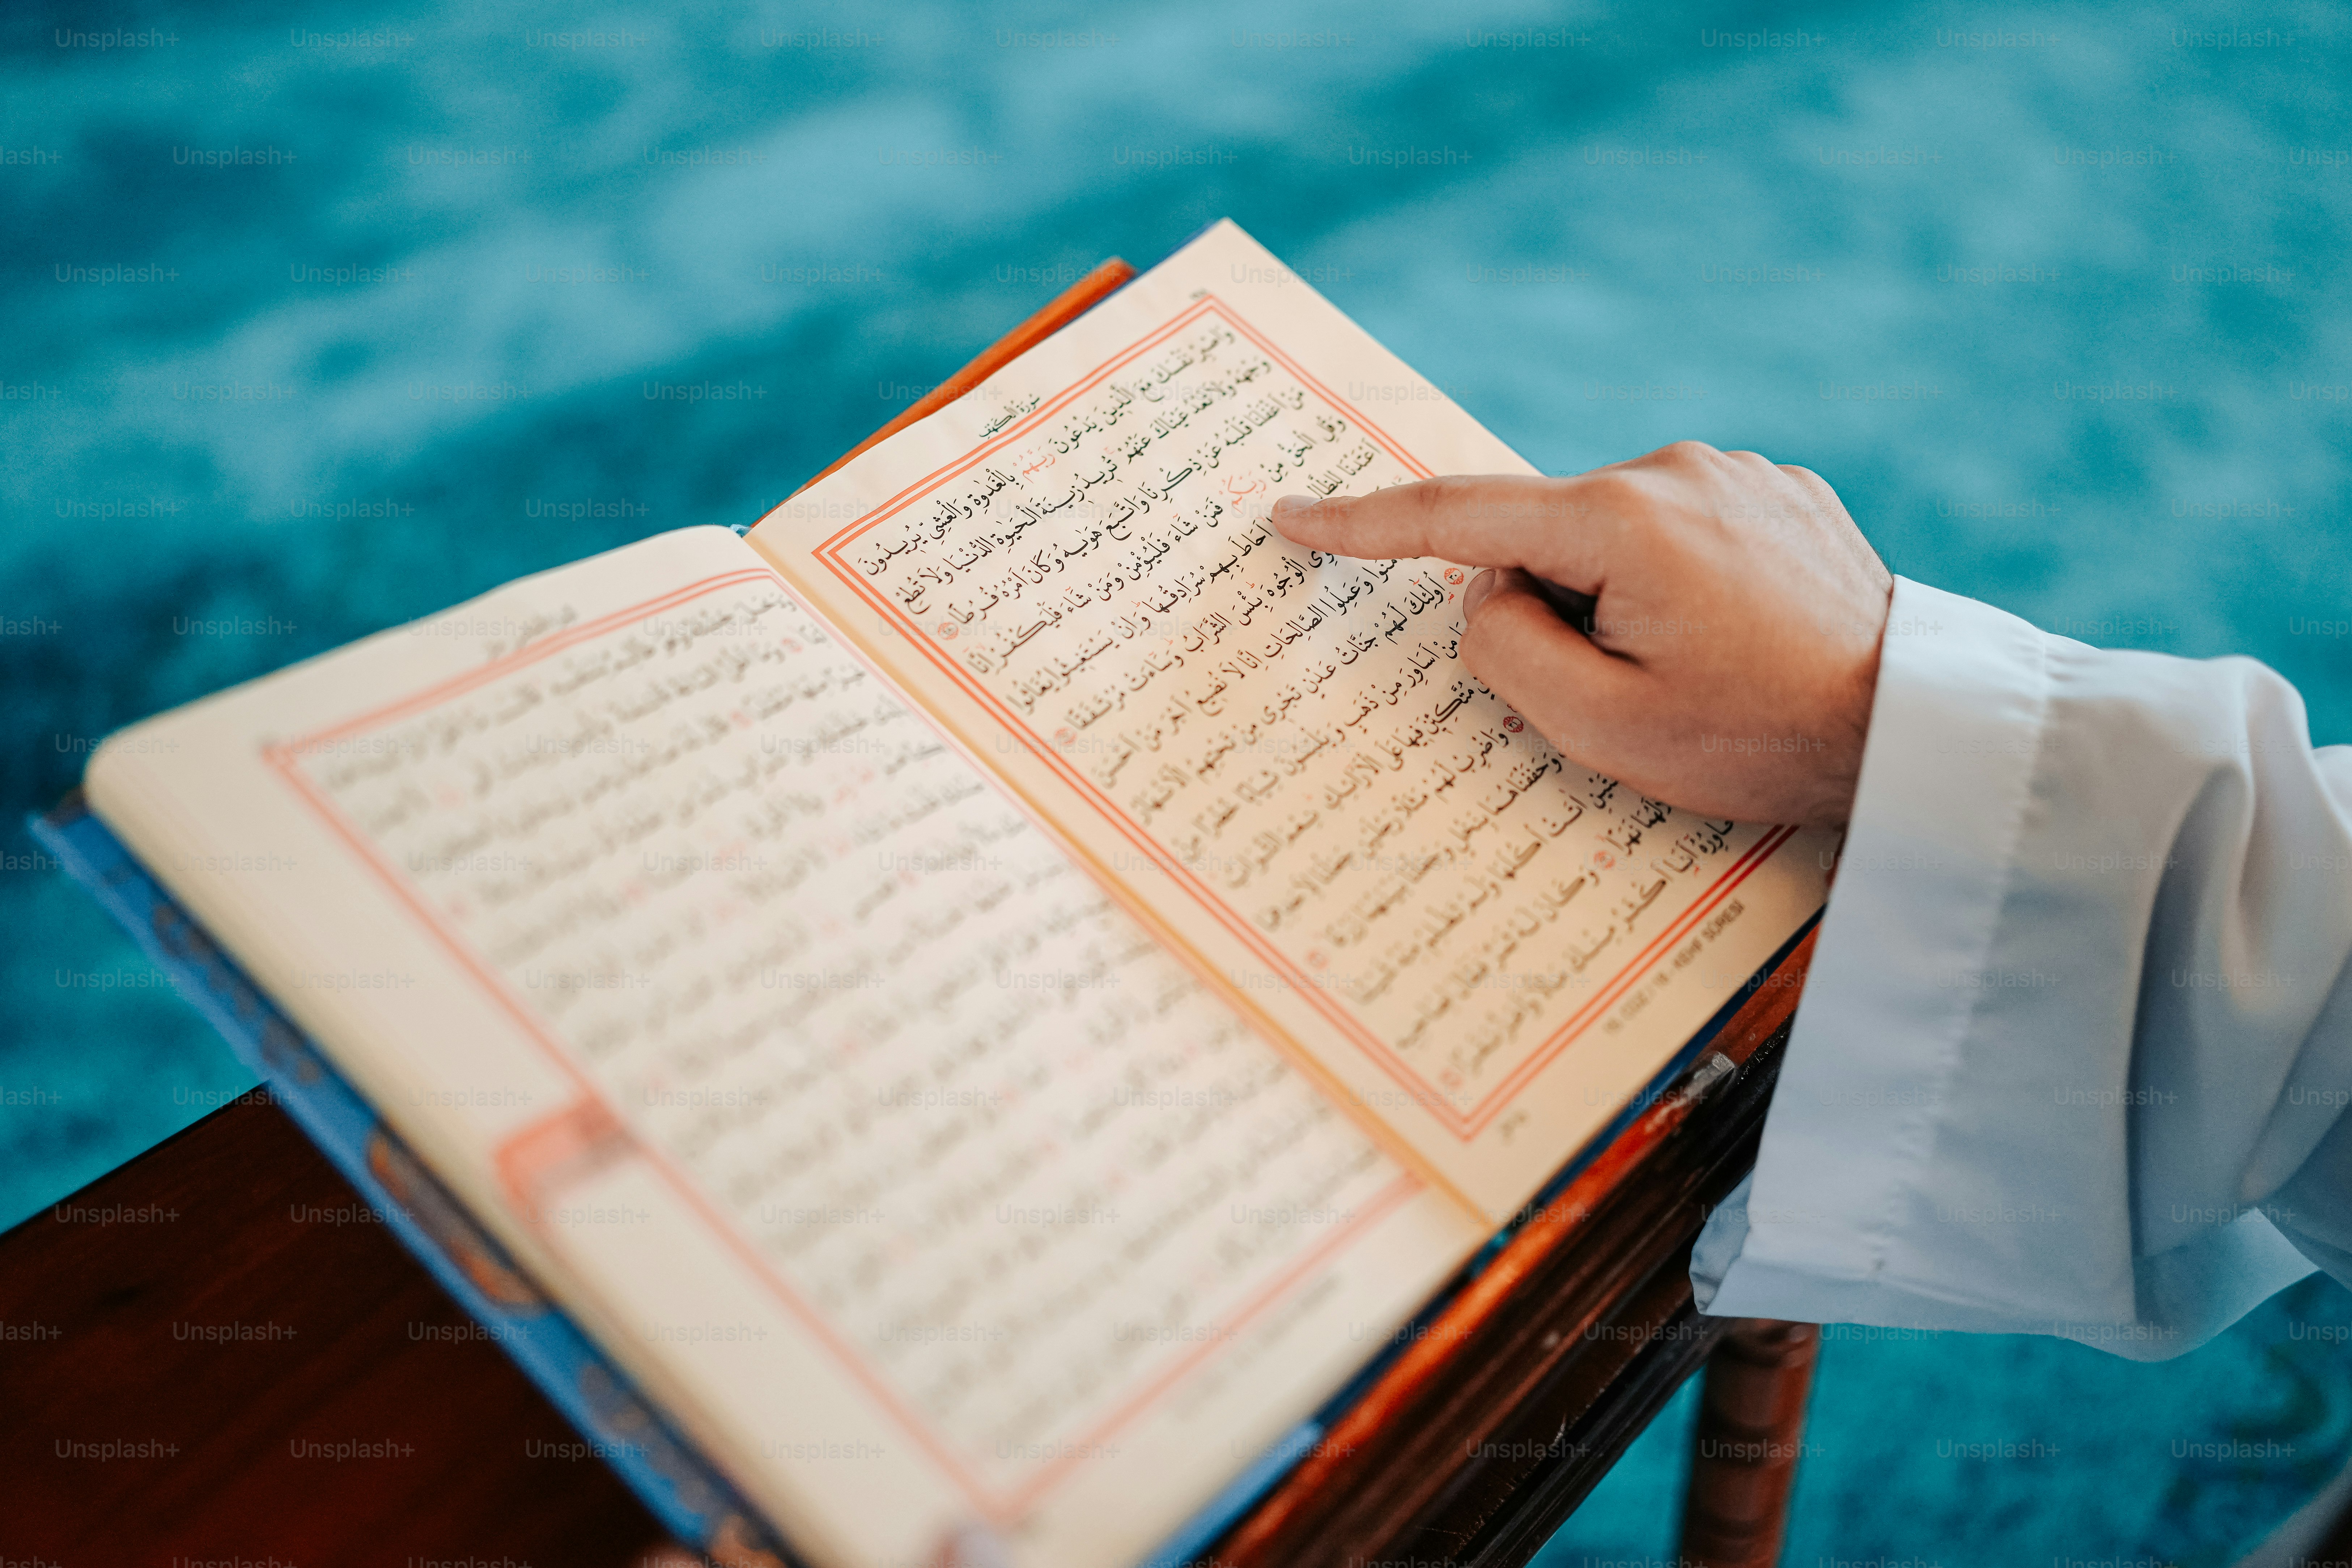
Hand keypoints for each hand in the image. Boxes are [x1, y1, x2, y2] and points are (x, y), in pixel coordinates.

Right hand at [1269, 442, 1892, 825]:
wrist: (1910, 725)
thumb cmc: (1758, 739)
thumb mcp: (1603, 726)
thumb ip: (1506, 650)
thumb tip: (1487, 592)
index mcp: (1619, 521)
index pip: (1456, 517)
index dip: (1363, 524)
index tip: (1293, 515)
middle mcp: (1672, 469)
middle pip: (1546, 539)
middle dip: (1556, 612)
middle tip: (1635, 691)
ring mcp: (1732, 472)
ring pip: (1613, 538)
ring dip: (1621, 600)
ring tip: (1705, 670)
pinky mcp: (1776, 491)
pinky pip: (1679, 534)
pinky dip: (1677, 586)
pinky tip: (1739, 639)